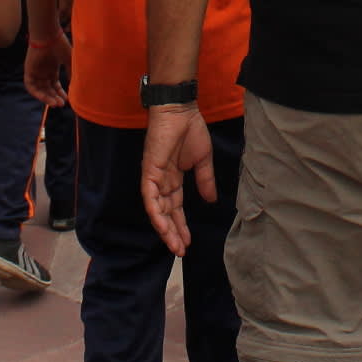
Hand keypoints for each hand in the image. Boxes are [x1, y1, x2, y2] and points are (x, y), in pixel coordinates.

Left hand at [24, 37, 68, 107]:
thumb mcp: (69, 60)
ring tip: (55, 103)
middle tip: (62, 104)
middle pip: (48, 89)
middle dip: (54, 97)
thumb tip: (76, 85)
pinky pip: (30, 86)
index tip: (67, 100)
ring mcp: (35, 71)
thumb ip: (71, 72)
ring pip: (40, 89)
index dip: (60, 93)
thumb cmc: (59, 44)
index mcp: (52, 68)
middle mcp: (43, 71)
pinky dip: (37, 93)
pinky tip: (45, 98)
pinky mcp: (28, 71)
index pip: (55, 85)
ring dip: (47, 98)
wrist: (48, 35)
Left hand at [140, 105, 214, 255]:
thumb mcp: (203, 161)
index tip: (187, 243)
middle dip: (173, 233)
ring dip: (165, 228)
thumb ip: (205, 181)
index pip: (175, 208)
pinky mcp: (149, 170)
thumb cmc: (191, 130)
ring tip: (175, 245)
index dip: (181, 225)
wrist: (181, 110)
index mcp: (173, 179)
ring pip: (156, 210)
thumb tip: (212, 201)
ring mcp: (154, 177)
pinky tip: (163, 227)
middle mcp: (161, 181)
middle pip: (166, 213)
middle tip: (180, 251)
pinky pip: (149, 196)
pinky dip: (155, 212)